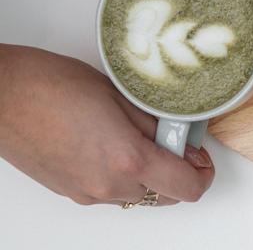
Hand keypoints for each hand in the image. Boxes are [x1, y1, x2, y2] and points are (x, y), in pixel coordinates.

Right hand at [0, 45, 214, 205]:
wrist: (1, 96)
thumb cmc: (52, 85)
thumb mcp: (121, 95)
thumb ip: (157, 125)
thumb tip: (183, 141)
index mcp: (128, 160)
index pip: (187, 188)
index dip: (203, 172)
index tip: (199, 153)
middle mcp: (107, 186)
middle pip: (165, 196)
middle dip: (177, 171)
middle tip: (171, 137)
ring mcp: (85, 193)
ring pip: (137, 195)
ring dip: (148, 174)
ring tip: (136, 135)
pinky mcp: (68, 192)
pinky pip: (109, 192)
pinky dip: (121, 175)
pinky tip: (110, 143)